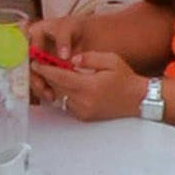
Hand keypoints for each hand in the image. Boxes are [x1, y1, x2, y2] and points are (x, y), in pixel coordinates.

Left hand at [32, 49, 146, 122]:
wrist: (138, 99)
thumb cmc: (125, 78)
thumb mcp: (110, 60)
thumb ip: (89, 57)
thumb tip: (71, 59)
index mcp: (89, 86)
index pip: (59, 77)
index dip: (45, 69)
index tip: (35, 62)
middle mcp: (83, 101)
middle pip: (55, 87)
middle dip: (46, 76)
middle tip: (38, 65)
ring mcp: (83, 111)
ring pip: (59, 96)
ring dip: (52, 86)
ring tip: (48, 75)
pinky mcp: (84, 116)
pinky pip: (65, 104)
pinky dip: (61, 94)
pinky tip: (63, 85)